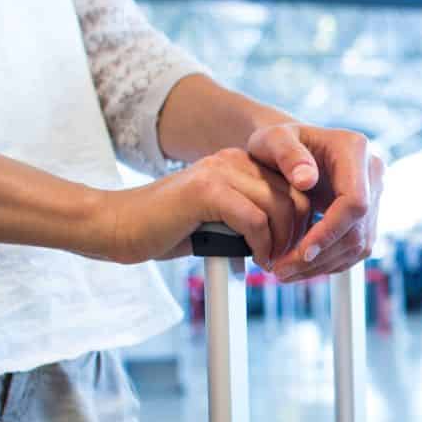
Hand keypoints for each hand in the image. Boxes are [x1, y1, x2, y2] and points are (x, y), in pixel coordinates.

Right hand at [92, 148, 311, 265]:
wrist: (119, 226)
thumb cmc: (168, 229)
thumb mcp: (221, 221)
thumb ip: (252, 217)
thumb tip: (290, 239)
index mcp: (239, 162)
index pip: (294, 185)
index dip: (301, 220)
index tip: (292, 248)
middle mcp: (233, 159)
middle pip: (293, 194)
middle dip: (296, 233)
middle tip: (284, 260)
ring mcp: (219, 171)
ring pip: (278, 207)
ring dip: (280, 242)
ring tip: (269, 262)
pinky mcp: (206, 190)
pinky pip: (255, 220)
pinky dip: (262, 245)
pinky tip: (254, 258)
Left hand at [247, 123, 384, 280]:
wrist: (287, 149)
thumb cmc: (276, 143)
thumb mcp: (271, 140)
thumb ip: (286, 153)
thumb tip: (307, 180)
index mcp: (354, 150)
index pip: (355, 202)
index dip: (330, 232)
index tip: (301, 253)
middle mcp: (372, 174)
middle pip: (358, 230)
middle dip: (321, 256)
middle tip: (282, 271)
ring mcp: (374, 196)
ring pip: (359, 245)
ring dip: (323, 265)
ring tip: (286, 272)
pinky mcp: (368, 216)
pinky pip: (354, 249)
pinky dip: (328, 263)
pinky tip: (300, 267)